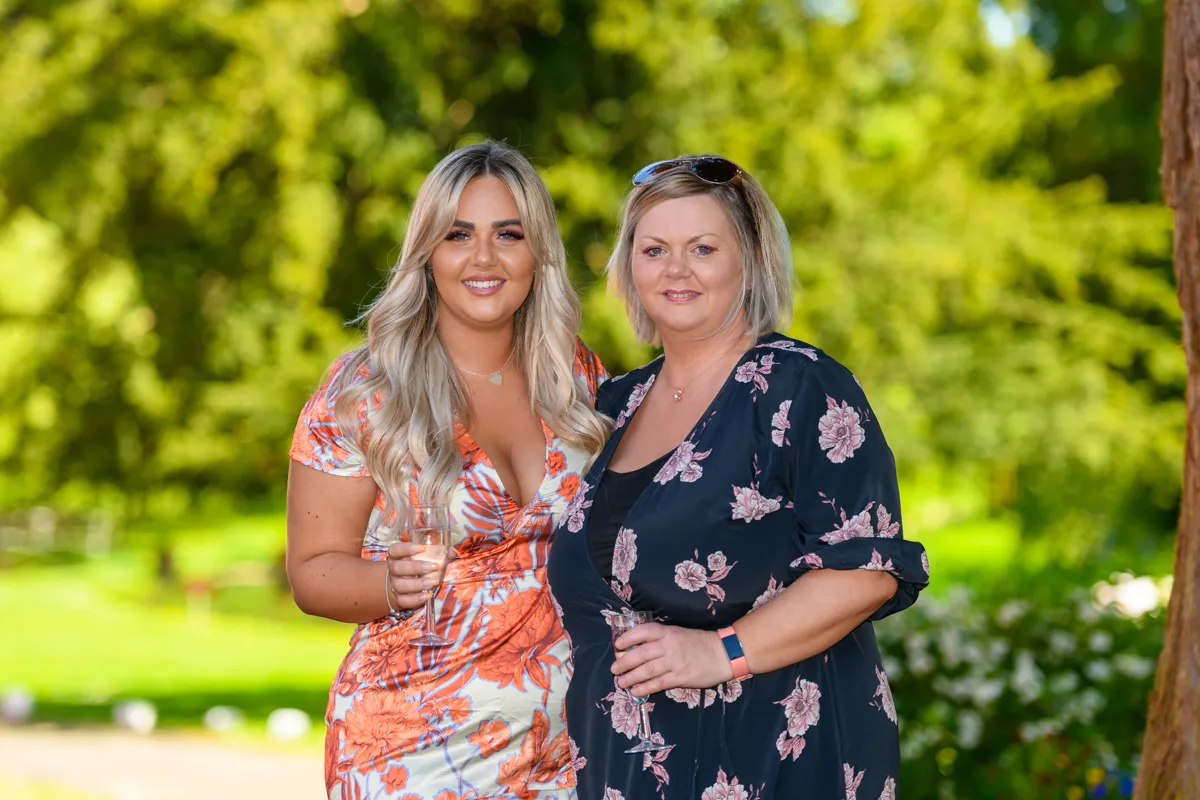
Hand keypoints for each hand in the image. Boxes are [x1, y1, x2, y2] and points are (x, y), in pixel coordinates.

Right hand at [386, 542, 439, 610]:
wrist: (401, 586)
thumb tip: (452, 552)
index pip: (395, 550)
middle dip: (416, 567)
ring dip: (418, 584)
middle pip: (398, 568)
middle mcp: (393, 570)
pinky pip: (404, 601)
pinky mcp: (398, 599)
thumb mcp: (423, 558)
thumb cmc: (415, 567)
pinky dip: (416, 599)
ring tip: (434, 582)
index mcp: (397, 557)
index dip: (406, 548)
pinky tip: (427, 595)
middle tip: (434, 567)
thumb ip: (437, 553)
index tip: (422, 548)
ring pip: (400, 585)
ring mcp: (394, 585)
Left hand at [612, 623, 732, 696]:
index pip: (644, 631)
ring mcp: (674, 662)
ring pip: (647, 670)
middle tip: (614, 669)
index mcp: (669, 632)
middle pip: (641, 653)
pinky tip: (635, 691)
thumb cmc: (700, 643)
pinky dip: (644, 688)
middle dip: (624, 662)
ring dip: (631, 677)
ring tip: (621, 682)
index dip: (628, 637)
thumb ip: (662, 639)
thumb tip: (639, 649)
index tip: (618, 645)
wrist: (723, 654)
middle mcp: (669, 645)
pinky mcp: (680, 677)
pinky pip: (658, 683)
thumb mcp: (679, 634)